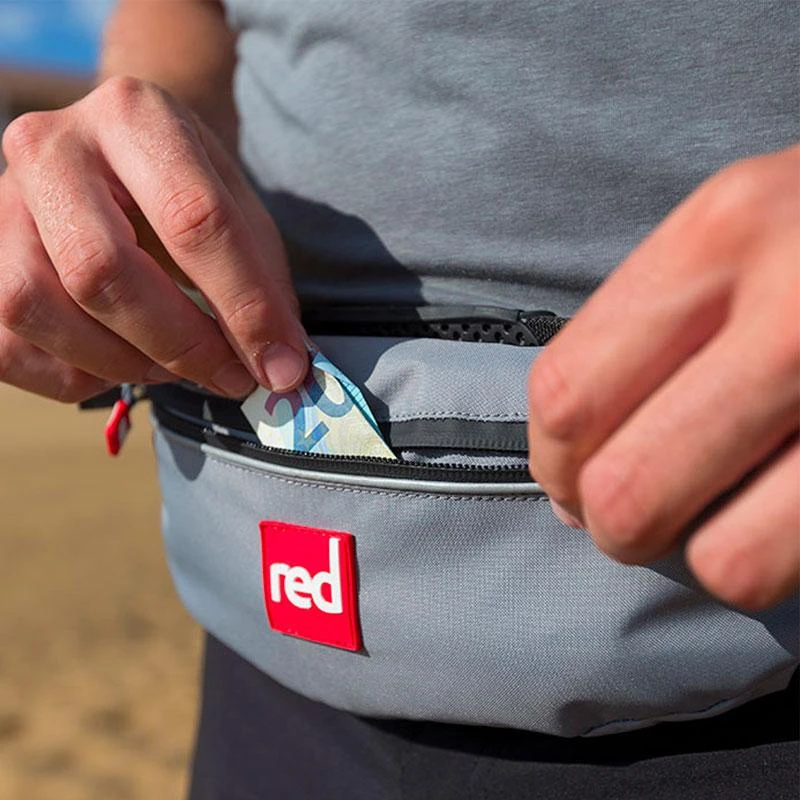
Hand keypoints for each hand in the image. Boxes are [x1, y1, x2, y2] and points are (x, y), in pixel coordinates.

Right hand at [0, 76, 307, 402]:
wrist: (120, 154)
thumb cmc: (186, 186)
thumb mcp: (239, 211)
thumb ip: (263, 284)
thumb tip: (280, 369)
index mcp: (134, 117)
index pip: (193, 221)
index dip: (243, 308)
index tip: (279, 366)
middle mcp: (51, 147)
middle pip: (102, 270)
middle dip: (179, 344)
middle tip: (229, 376)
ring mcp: (0, 199)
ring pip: (36, 307)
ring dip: (120, 363)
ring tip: (174, 367)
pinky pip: (6, 342)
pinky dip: (72, 375)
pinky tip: (120, 364)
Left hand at [528, 144, 798, 610]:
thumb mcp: (741, 235)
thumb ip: (649, 334)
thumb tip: (571, 480)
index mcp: (721, 234)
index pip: (568, 393)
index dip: (553, 463)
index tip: (570, 480)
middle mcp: (795, 308)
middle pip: (626, 489)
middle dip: (617, 526)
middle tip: (642, 516)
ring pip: (721, 561)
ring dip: (706, 558)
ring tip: (726, 521)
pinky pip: (790, 567)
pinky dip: (772, 563)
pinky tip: (783, 517)